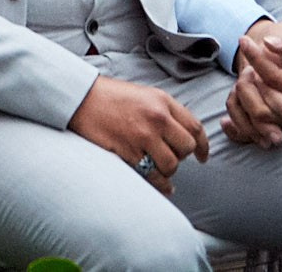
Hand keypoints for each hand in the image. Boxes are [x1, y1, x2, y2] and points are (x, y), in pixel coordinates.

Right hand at [67, 75, 207, 195]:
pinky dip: (161, 184)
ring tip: (160, 168)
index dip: (203, 146)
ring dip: (168, 170)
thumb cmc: (110, 96)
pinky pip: (153, 175)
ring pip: (171, 164)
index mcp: (162, 101)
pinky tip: (164, 186)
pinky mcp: (128, 151)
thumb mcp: (143, 94)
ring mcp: (142, 135)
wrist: (79, 97)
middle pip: (186, 148)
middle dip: (181, 156)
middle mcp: (156, 118)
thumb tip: (183, 135)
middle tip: (171, 157)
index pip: (195, 128)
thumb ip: (165, 111)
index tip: (202, 156)